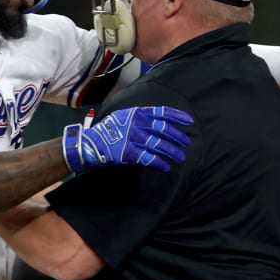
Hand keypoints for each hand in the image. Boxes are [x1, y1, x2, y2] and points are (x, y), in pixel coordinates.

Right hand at [62, 106, 193, 174]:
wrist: (90, 143)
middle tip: (187, 143)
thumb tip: (162, 125)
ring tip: (180, 157)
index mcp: (136, 113)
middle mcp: (135, 122)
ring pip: (158, 144)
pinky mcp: (128, 151)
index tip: (190, 122)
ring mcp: (132, 137)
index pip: (161, 112)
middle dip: (178, 136)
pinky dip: (159, 163)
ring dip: (172, 151)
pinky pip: (148, 158)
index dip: (177, 116)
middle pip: (163, 129)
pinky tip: (166, 167)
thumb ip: (141, 119)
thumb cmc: (110, 132)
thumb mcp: (125, 118)